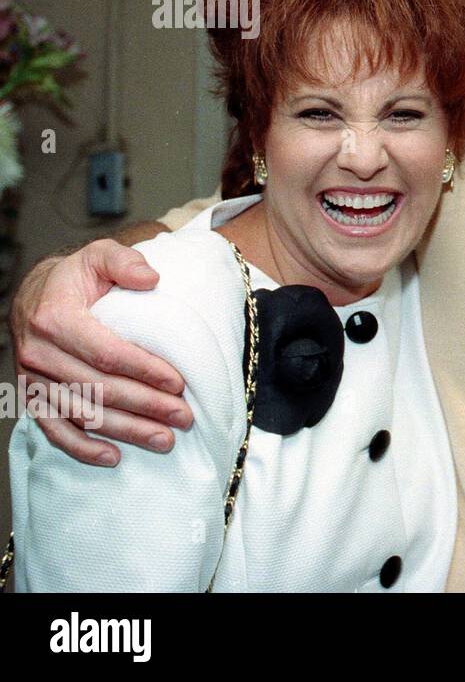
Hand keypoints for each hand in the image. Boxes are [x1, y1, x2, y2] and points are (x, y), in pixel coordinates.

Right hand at [11, 240, 191, 465]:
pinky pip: (54, 429)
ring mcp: (33, 378)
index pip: (106, 353)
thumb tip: (151, 278)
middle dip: (145, 406)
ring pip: (82, 413)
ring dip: (125, 431)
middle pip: (99, 388)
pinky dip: (82, 448)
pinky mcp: (32, 396)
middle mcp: (38, 352)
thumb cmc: (77, 277)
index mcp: (56, 318)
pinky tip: (114, 457)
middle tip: (184, 417)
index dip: (144, 371)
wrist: (35, 294)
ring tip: (165, 439)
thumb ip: (125, 261)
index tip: (179, 384)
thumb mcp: (100, 255)